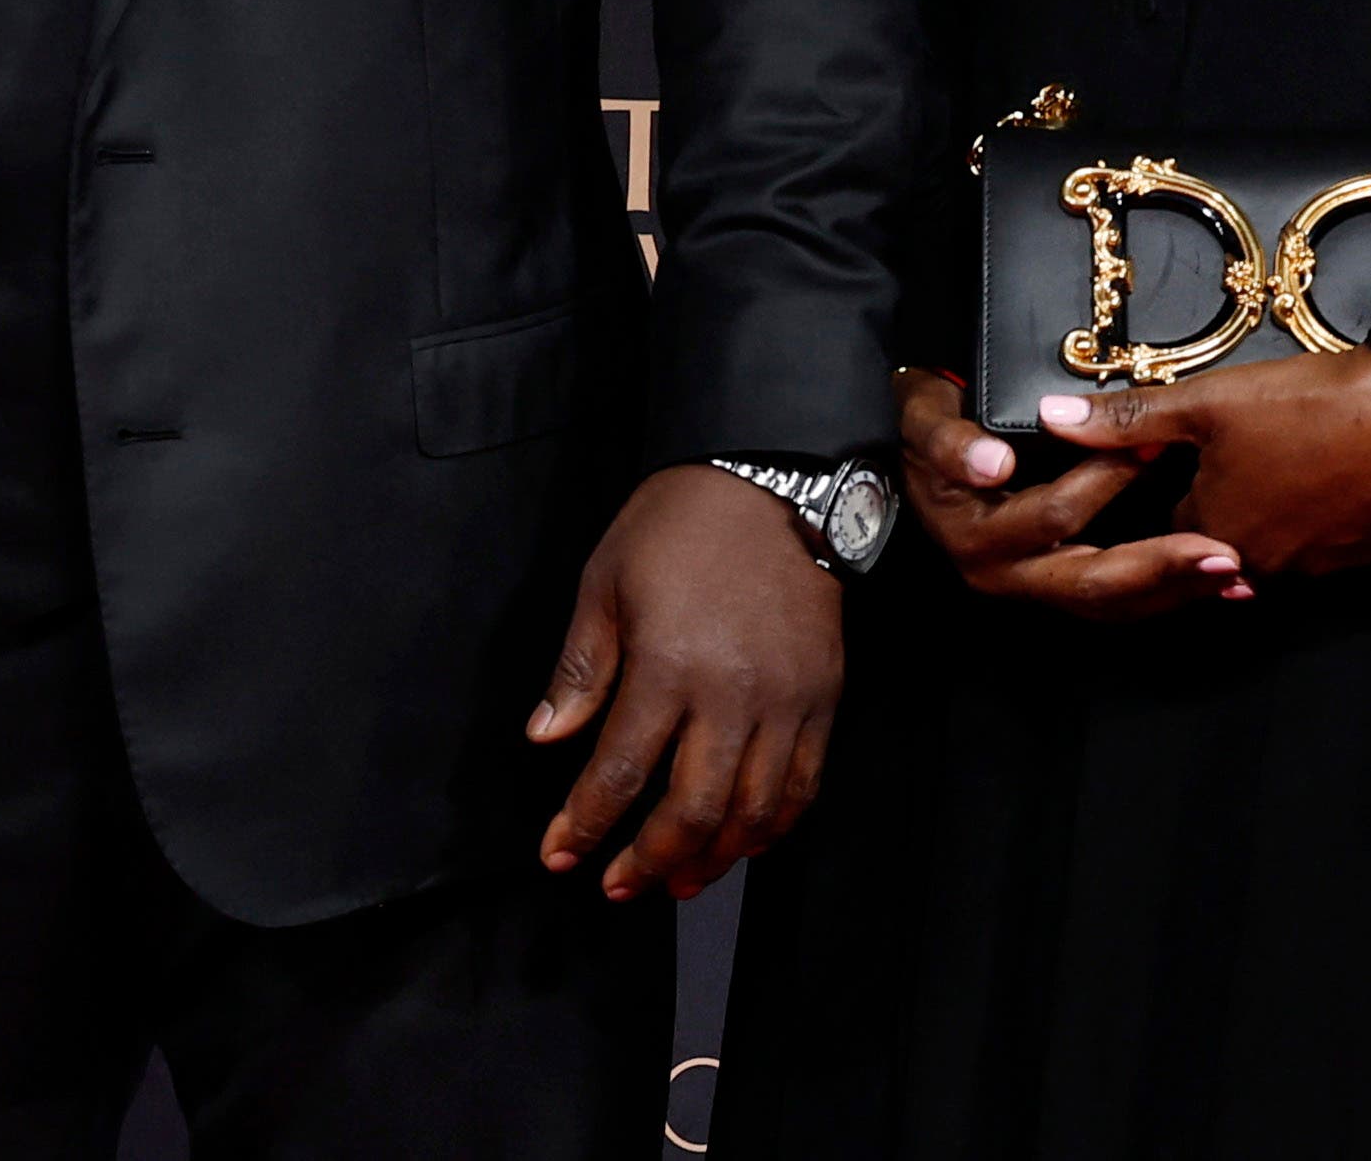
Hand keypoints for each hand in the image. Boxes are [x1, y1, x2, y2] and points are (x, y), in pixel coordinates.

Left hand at [528, 464, 841, 900]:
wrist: (771, 483)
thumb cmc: (675, 526)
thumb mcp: (605, 582)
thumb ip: (581, 670)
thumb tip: (546, 738)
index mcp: (668, 666)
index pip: (621, 771)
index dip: (586, 822)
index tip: (559, 855)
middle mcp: (733, 697)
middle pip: (692, 810)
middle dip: (649, 860)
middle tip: (618, 887)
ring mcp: (787, 703)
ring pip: (754, 812)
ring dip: (713, 859)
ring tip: (676, 881)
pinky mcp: (824, 700)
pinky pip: (803, 787)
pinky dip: (773, 827)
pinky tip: (742, 844)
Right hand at [893, 365, 1246, 619]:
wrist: (916, 460)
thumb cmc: (929, 428)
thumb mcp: (923, 418)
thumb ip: (948, 440)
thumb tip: (994, 464)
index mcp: (977, 535)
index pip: (1052, 515)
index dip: (1103, 482)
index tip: (1155, 445)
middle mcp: (1006, 574)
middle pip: (1094, 581)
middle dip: (1163, 566)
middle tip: (1224, 552)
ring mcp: (1035, 587)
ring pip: (1115, 603)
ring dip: (1178, 589)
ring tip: (1236, 571)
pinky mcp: (1061, 589)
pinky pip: (1123, 603)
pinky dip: (1173, 593)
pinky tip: (1221, 583)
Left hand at [1029, 349, 1370, 580]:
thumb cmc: (1304, 405)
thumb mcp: (1204, 402)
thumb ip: (1126, 418)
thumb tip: (1052, 417)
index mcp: (1216, 530)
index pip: (1169, 528)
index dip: (1172, 490)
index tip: (1185, 461)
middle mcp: (1266, 564)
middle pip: (1220, 542)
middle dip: (1219, 506)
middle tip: (1239, 455)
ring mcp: (1320, 566)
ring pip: (1271, 547)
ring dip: (1266, 516)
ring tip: (1277, 462)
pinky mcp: (1362, 556)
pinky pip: (1320, 548)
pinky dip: (1312, 520)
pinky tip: (1316, 478)